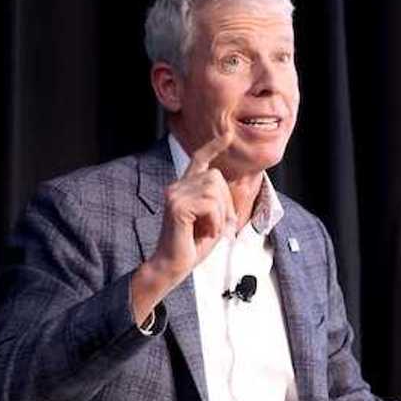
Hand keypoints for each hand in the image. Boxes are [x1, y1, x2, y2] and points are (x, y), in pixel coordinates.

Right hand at [131, 112, 238, 322]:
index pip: (200, 160)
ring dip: (220, 216)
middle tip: (217, 227)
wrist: (173, 265)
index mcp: (185, 188)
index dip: (214, 146)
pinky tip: (203, 233)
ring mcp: (174, 194)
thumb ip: (218, 204)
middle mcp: (176, 186)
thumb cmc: (192, 246)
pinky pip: (211, 206)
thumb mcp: (211, 221)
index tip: (227, 134)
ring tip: (207, 230)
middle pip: (217, 178)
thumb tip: (227, 193)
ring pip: (215, 192)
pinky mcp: (177, 206)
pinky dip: (215, 222)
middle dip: (226, 204)